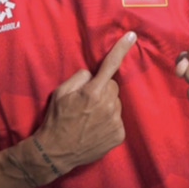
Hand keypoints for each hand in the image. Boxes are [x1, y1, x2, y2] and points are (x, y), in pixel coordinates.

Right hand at [33, 31, 136, 176]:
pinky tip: (95, 128)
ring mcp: (115, 122)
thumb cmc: (56, 119)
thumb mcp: (60, 92)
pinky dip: (109, 120)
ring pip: (116, 102)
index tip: (132, 35)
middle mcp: (108, 105)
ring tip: (90, 117)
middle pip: (112, 86)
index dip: (121, 49)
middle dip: (102, 89)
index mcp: (93, 92)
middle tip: (87, 101)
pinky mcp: (118, 135)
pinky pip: (118, 118)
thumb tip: (93, 75)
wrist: (56, 152)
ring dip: (107, 105)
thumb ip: (79, 78)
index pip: (110, 65)